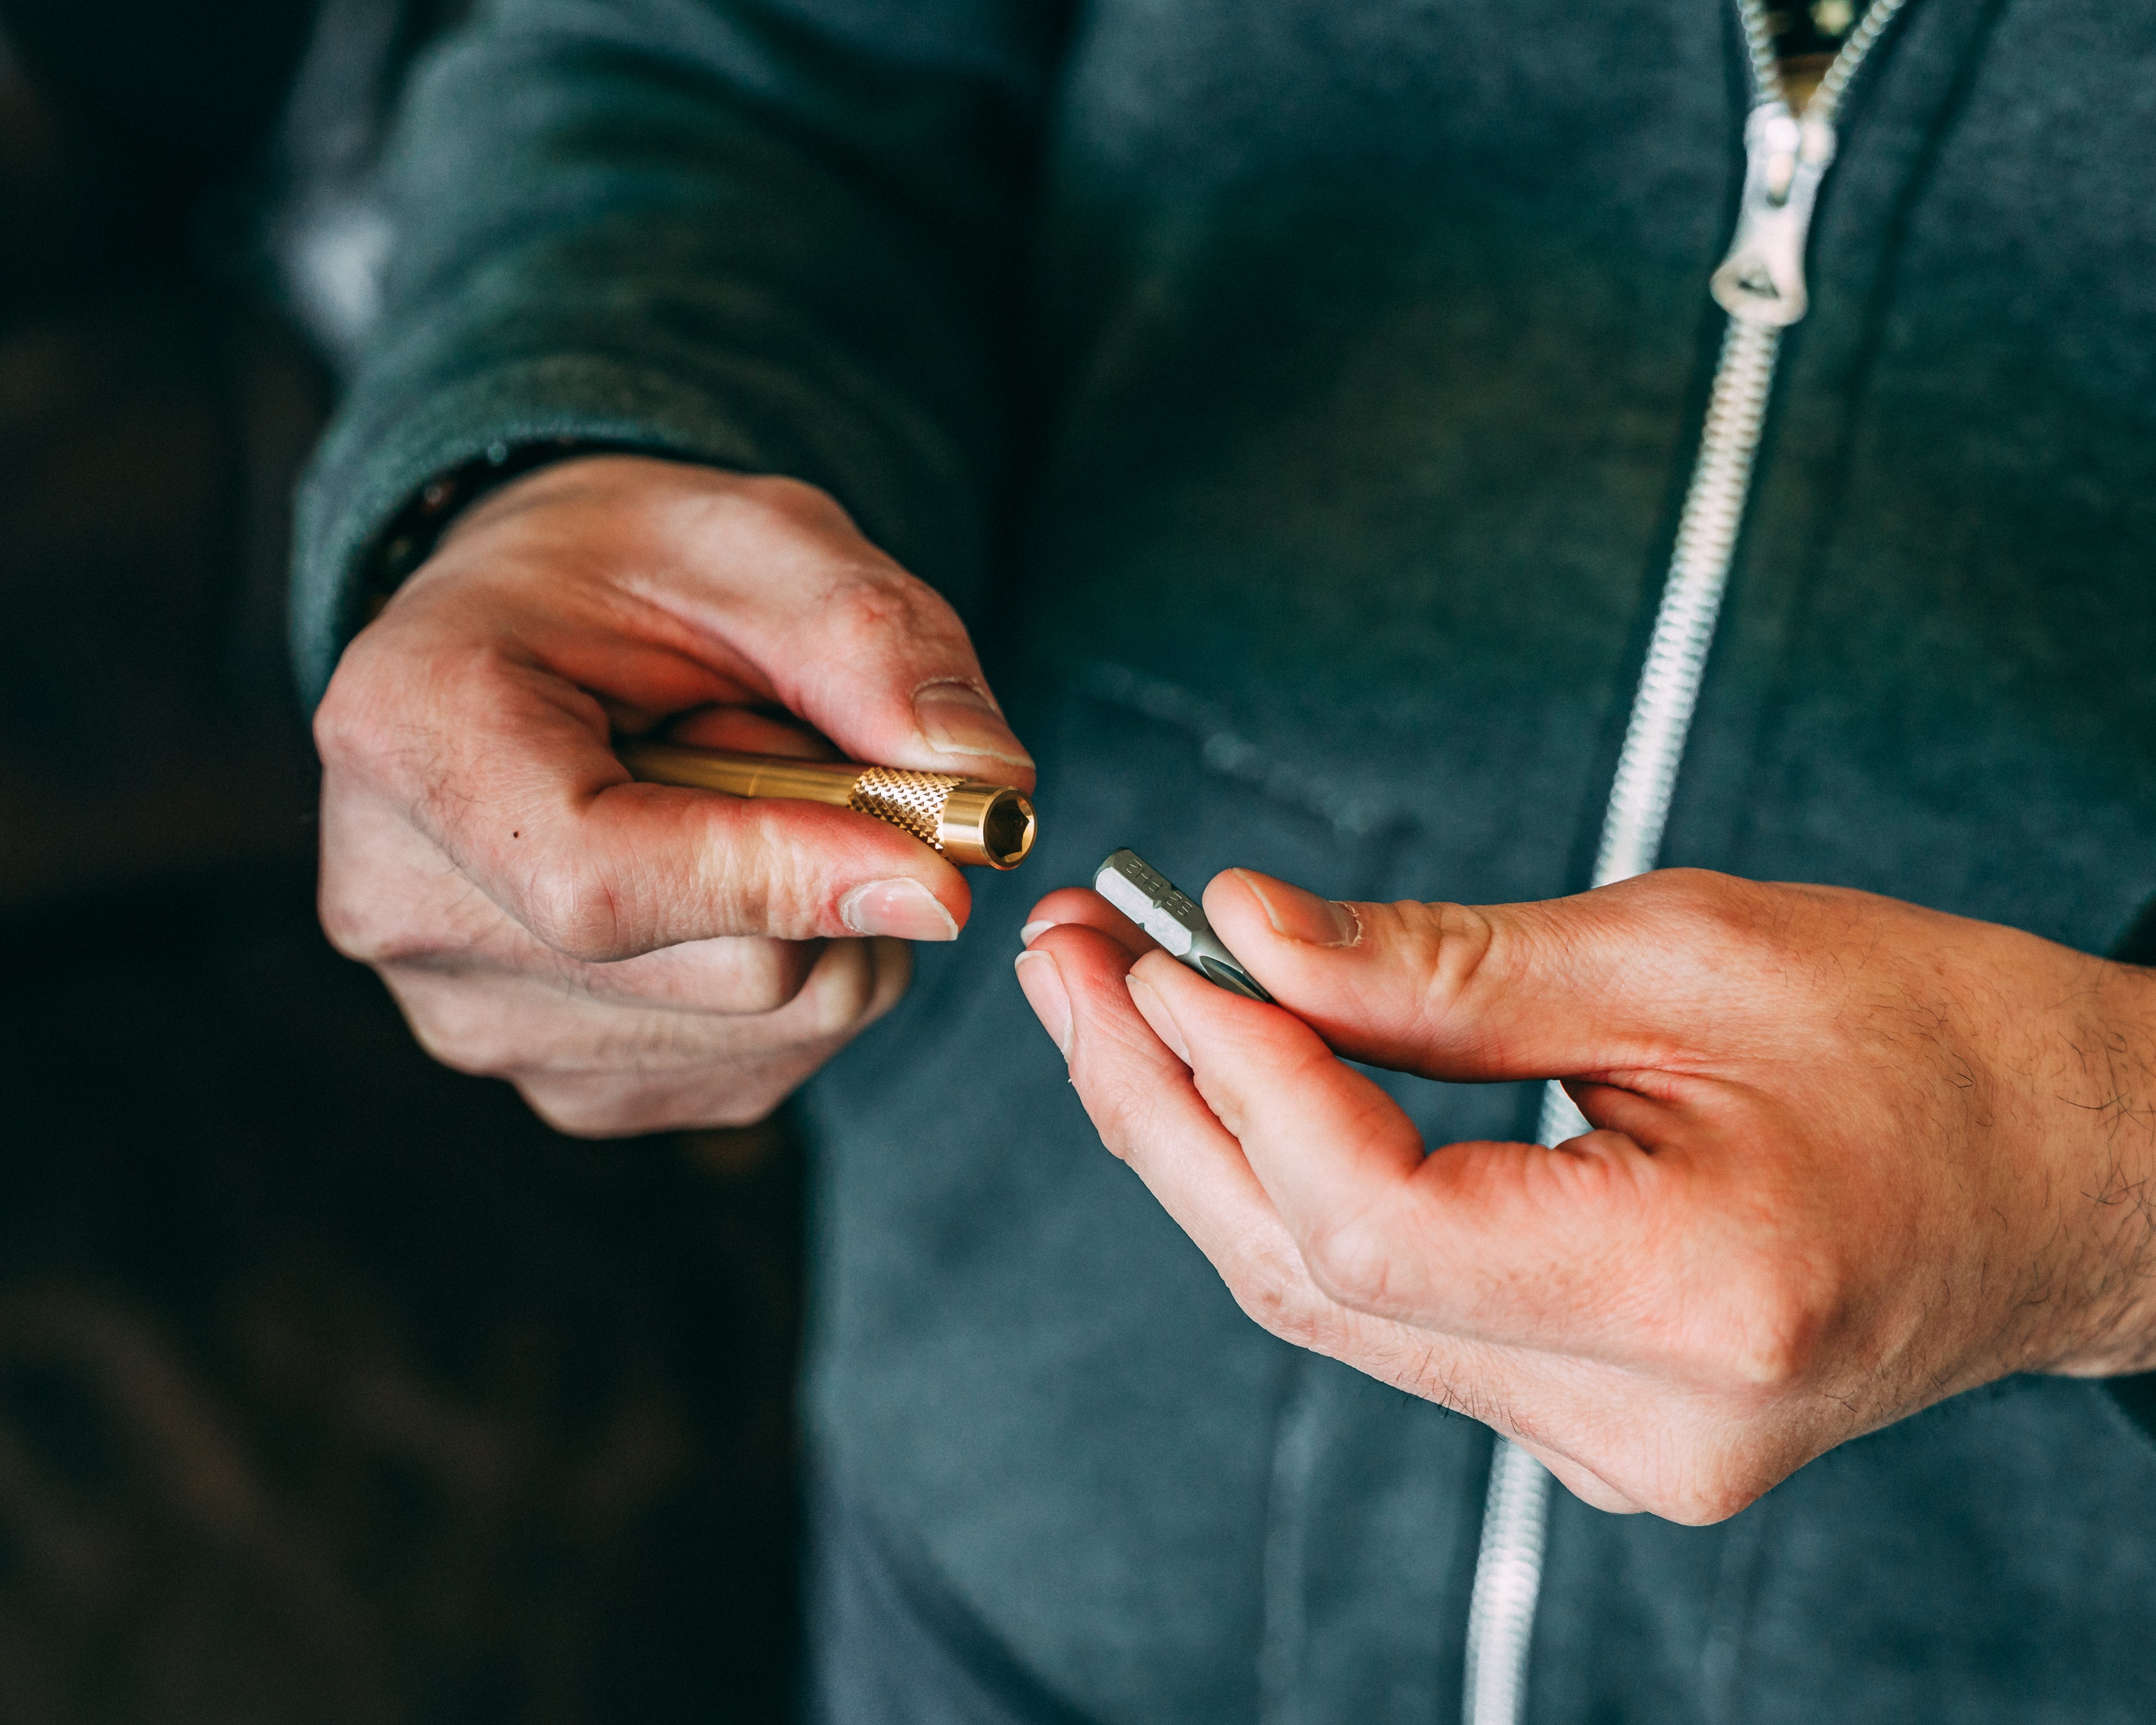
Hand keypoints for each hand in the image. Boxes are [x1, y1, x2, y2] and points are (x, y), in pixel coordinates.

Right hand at [313, 455, 1031, 1134]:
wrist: (539, 630)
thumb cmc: (630, 569)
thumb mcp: (755, 535)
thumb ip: (870, 638)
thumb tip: (986, 780)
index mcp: (411, 733)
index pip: (604, 882)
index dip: (789, 879)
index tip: (937, 864)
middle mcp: (406, 903)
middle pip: (726, 969)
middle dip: (839, 862)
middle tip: (798, 742)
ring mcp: (480, 1017)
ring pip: (773, 1027)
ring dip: (835, 915)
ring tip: (743, 800)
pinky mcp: (570, 1082)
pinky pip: (768, 1064)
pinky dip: (811, 971)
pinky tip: (736, 879)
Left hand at [1014, 868, 2155, 1521]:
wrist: (2080, 1173)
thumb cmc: (1937, 1040)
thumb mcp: (1689, 953)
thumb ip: (1443, 968)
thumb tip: (1242, 932)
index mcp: (1697, 1300)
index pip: (1372, 1216)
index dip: (1235, 1075)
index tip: (1146, 948)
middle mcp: (1642, 1422)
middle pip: (1311, 1274)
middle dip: (1162, 1106)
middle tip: (1068, 965)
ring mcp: (1612, 1450)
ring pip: (1328, 1301)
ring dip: (1204, 1146)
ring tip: (1112, 1007)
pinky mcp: (1591, 1425)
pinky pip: (1390, 1312)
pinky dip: (1295, 1192)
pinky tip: (1229, 1091)